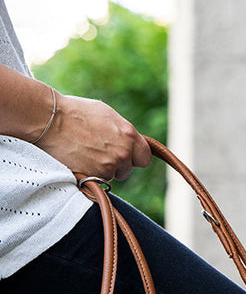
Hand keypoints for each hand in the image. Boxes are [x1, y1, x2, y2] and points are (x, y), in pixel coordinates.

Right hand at [36, 93, 151, 180]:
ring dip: (101, 170)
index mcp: (129, 135)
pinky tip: (78, 161)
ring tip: (84, 155)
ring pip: (110, 176)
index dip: (135, 158)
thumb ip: (123, 131)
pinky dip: (88, 175)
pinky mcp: (92, 176)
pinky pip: (95, 181)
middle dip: (117, 165)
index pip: (145, 157)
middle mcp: (123, 153)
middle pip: (127, 170)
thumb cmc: (77, 112)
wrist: (50, 119)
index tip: (127, 157)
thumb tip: (129, 140)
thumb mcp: (108, 115)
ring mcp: (108, 166)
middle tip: (100, 155)